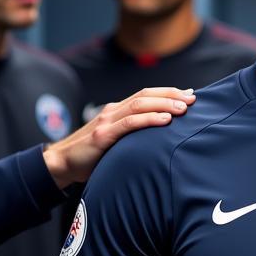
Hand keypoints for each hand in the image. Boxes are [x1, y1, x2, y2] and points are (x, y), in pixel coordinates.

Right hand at [43, 86, 195, 187]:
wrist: (61, 163)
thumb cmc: (92, 155)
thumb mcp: (116, 142)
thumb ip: (133, 136)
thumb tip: (161, 140)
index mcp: (116, 111)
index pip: (146, 95)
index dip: (168, 92)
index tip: (189, 95)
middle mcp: (113, 111)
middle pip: (146, 95)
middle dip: (172, 95)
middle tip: (194, 99)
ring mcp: (107, 121)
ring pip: (140, 105)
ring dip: (165, 104)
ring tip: (184, 108)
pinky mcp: (103, 135)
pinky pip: (129, 123)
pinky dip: (149, 119)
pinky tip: (165, 120)